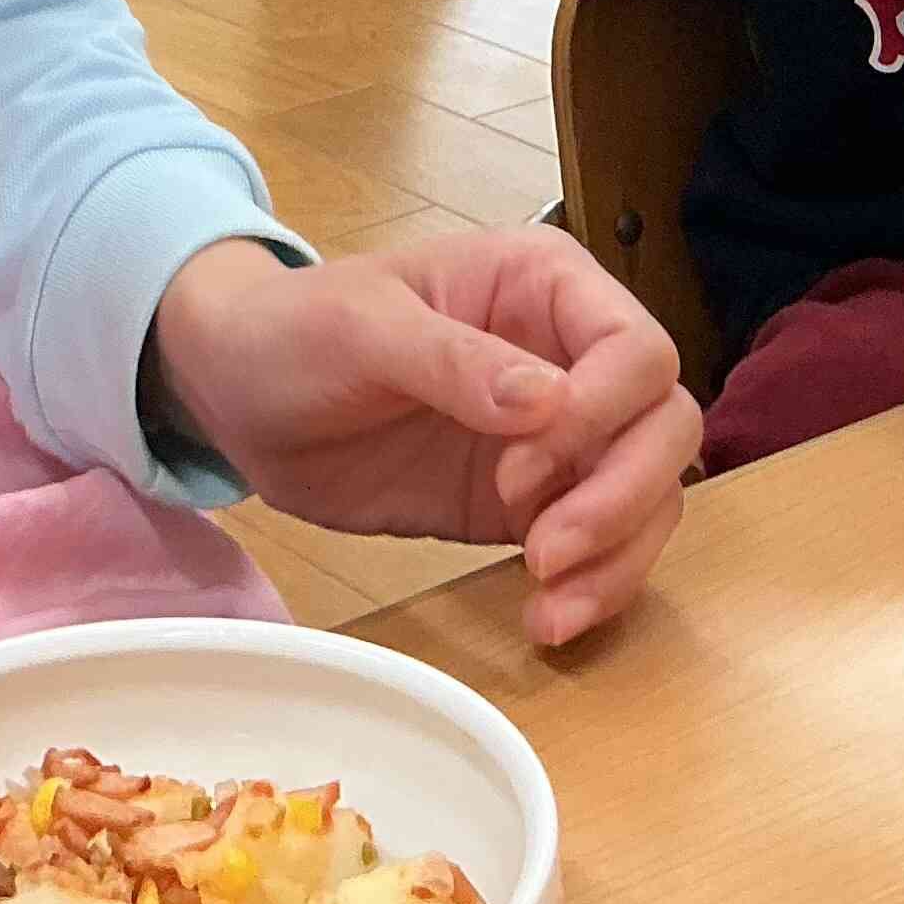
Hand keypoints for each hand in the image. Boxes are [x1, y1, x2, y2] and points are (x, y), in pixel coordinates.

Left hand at [150, 229, 700, 646]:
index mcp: (543, 285)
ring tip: (548, 608)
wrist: (238, 393)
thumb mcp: (360, 327)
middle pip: (664, 424)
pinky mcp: (530, 504)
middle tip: (544, 553)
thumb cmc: (296, 329)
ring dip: (618, 555)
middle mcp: (569, 356)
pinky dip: (594, 586)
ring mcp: (558, 436)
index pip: (636, 349)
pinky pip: (603, 543)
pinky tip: (544, 618)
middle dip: (624, 496)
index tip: (519, 471)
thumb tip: (549, 403)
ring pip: (649, 491)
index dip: (601, 416)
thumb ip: (454, 360)